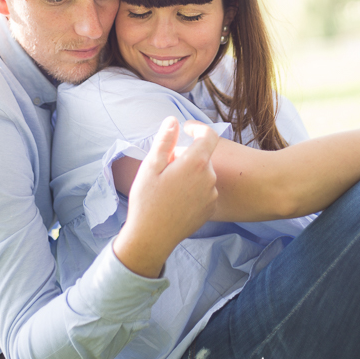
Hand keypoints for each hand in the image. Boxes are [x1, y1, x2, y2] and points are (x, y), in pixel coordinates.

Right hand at [113, 117, 218, 277]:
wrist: (152, 238)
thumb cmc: (147, 200)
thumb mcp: (151, 166)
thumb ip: (165, 140)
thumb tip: (173, 121)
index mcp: (196, 163)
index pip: (209, 135)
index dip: (197, 129)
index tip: (185, 130)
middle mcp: (210, 177)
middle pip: (202, 156)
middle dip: (186, 155)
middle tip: (164, 168)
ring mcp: (212, 195)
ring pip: (203, 173)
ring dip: (190, 173)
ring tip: (168, 186)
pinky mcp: (210, 209)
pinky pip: (204, 190)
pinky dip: (194, 188)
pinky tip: (176, 200)